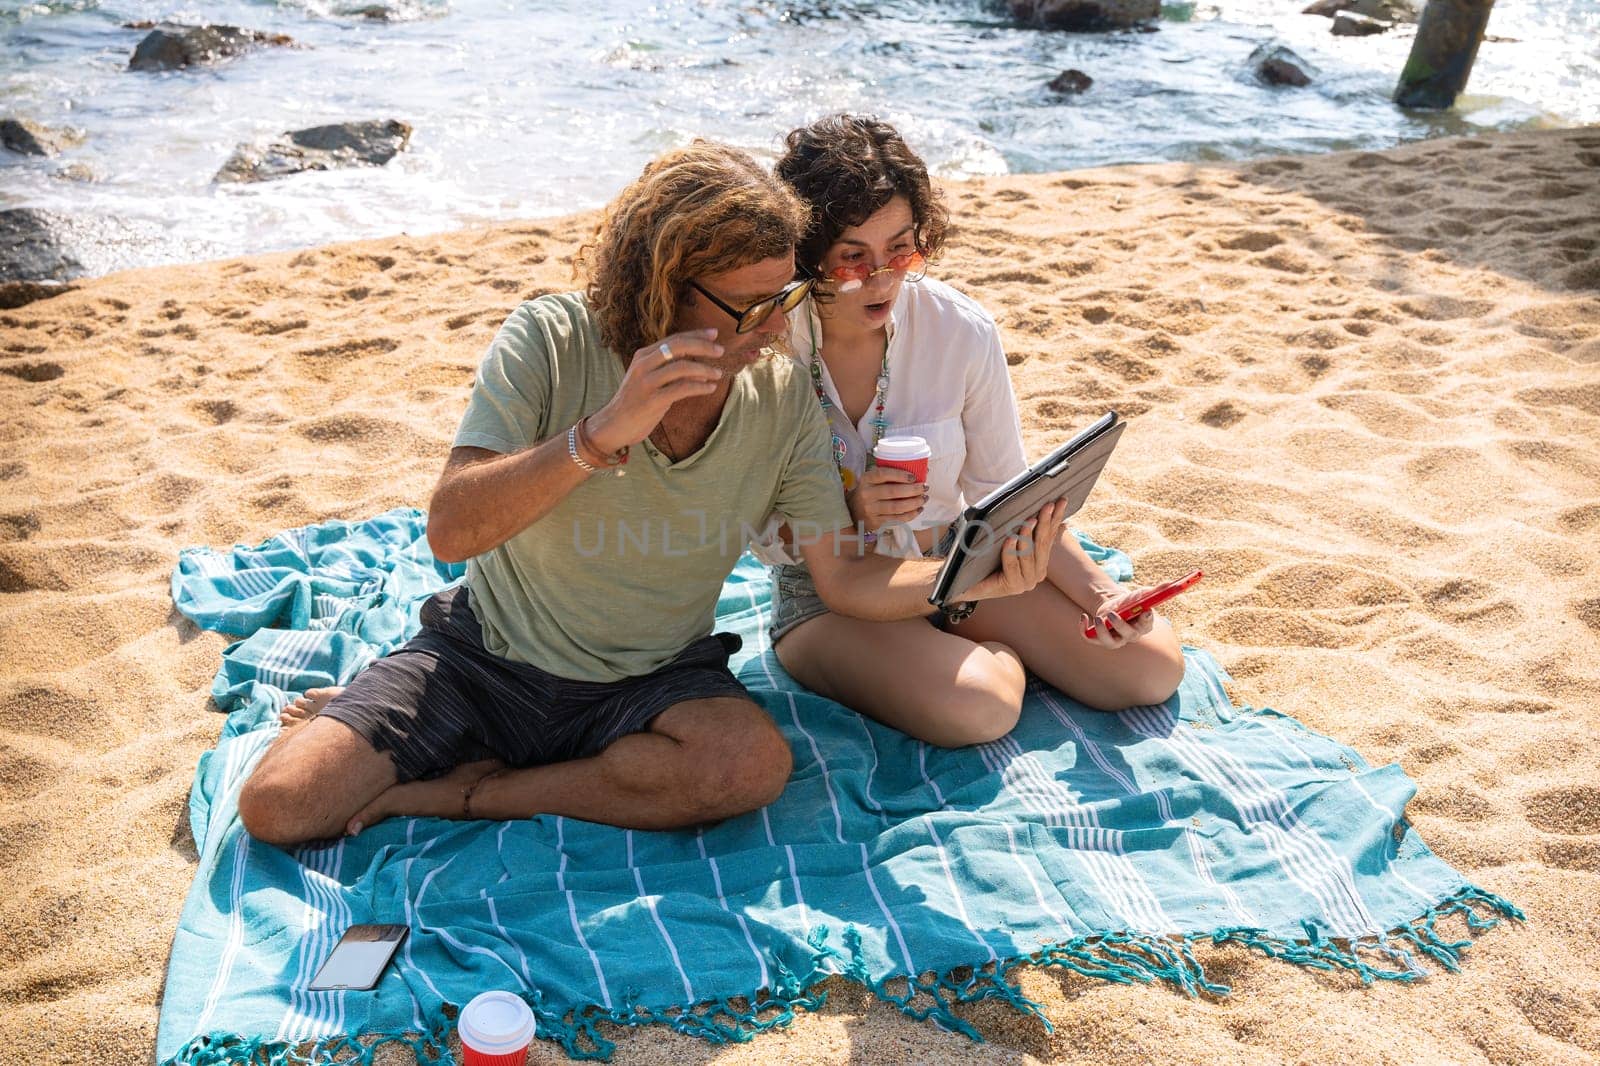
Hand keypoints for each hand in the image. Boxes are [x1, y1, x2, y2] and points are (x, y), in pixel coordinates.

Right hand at [584, 328, 725, 452]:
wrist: (614, 424)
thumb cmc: (637, 402)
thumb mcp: (651, 380)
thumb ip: (671, 370)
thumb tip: (702, 368)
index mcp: (643, 356)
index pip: (673, 339)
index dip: (695, 334)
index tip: (714, 333)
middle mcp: (643, 365)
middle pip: (678, 347)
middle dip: (702, 346)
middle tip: (721, 351)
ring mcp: (646, 382)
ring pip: (681, 367)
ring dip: (704, 369)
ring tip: (718, 374)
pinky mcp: (651, 400)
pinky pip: (682, 389)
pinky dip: (700, 387)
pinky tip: (710, 388)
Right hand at [848, 466, 926, 531]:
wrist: (853, 511)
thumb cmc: (870, 491)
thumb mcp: (873, 479)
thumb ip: (890, 474)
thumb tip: (921, 469)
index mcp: (866, 479)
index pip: (883, 474)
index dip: (900, 475)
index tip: (914, 477)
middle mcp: (867, 494)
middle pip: (893, 492)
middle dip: (913, 490)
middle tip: (925, 487)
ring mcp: (870, 509)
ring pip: (896, 507)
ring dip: (914, 503)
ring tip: (924, 498)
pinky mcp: (876, 522)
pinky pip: (896, 519)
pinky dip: (910, 515)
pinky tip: (918, 509)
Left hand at [963, 499, 1069, 603]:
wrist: (968, 583)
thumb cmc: (987, 559)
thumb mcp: (1009, 542)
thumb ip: (1024, 532)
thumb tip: (1036, 511)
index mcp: (1040, 562)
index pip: (1050, 537)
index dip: (1056, 519)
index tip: (1061, 501)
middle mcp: (1037, 573)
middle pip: (1042, 544)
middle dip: (1045, 523)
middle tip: (1048, 505)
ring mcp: (1026, 582)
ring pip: (1028, 554)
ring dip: (1028, 535)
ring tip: (1029, 520)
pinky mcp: (1013, 586)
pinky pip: (1012, 564)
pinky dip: (1011, 550)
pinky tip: (1010, 539)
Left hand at [1081, 586, 1158, 647]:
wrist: (1114, 604)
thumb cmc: (1131, 601)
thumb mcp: (1142, 594)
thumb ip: (1156, 591)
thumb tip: (1169, 583)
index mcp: (1143, 625)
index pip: (1146, 626)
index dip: (1146, 620)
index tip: (1145, 612)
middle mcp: (1130, 635)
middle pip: (1128, 635)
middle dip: (1121, 626)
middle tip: (1113, 614)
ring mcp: (1115, 638)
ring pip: (1110, 643)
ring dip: (1103, 632)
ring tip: (1099, 618)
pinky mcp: (1100, 637)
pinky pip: (1091, 639)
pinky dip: (1084, 631)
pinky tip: (1084, 618)